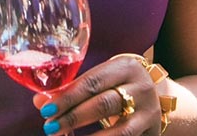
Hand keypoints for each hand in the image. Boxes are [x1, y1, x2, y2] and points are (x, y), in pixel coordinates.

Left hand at [33, 54, 162, 134]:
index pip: (92, 81)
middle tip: (50, 127)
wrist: (157, 97)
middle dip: (73, 117)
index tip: (45, 108)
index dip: (68, 96)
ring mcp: (149, 112)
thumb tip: (40, 101)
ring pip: (120, 130)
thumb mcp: (102, 79)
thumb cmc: (118, 85)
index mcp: (125, 67)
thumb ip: (73, 89)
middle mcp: (141, 87)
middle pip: (104, 104)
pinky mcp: (153, 131)